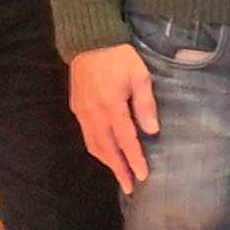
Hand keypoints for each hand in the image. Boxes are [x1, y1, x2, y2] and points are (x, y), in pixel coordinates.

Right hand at [65, 43, 160, 190]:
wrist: (90, 42)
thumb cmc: (119, 57)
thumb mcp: (140, 76)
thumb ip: (145, 104)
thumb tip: (152, 131)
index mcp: (111, 106)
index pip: (126, 140)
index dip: (135, 160)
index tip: (143, 176)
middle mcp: (94, 114)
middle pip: (107, 149)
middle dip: (119, 170)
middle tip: (130, 187)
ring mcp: (83, 113)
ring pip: (94, 145)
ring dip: (107, 163)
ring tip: (120, 176)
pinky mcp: (77, 109)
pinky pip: (87, 136)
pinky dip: (97, 150)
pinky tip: (106, 155)